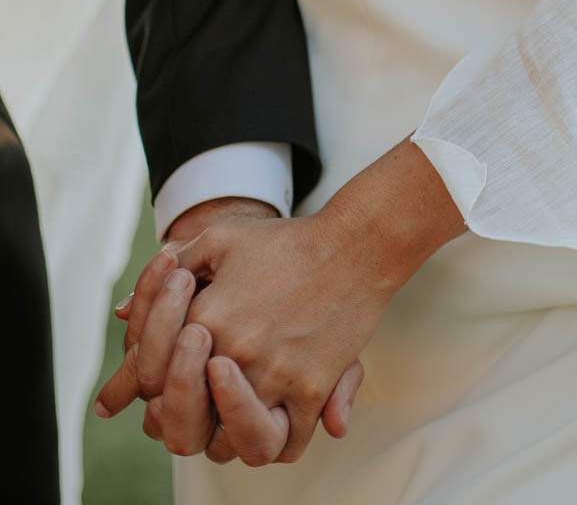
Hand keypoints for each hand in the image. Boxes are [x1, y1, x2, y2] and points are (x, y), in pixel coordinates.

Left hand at [99, 200, 362, 463]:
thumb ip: (171, 270)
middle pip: (185, 419)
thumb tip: (121, 311)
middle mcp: (237, 352)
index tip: (115, 404)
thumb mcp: (223, 239)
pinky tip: (267, 425)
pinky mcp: (314, 387)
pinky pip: (290, 442)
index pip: (151, 369)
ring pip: (235, 442)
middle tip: (177, 401)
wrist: (355, 242)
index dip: (128, 389)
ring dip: (222, 434)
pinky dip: (276, 443)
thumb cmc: (288, 240)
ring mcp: (277, 375)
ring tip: (225, 418)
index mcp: (208, 315)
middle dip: (174, 413)